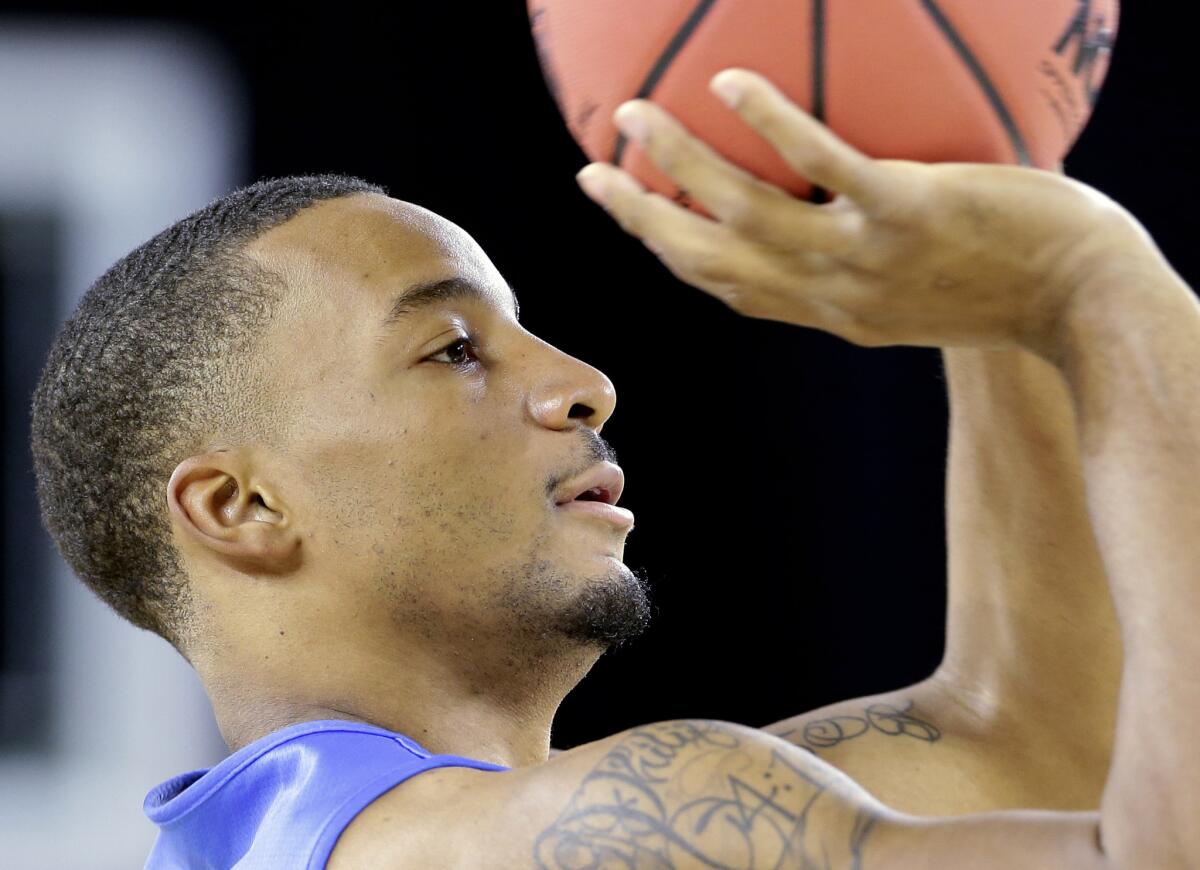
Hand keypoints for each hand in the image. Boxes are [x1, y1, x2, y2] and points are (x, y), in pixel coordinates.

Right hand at [575, 68, 1139, 358]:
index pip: (731, 287)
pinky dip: (770, 127)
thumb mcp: (924, 296)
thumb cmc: (1012, 290)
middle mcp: (831, 295)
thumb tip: (841, 218)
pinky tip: (729, 85)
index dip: (671, 254)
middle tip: (594, 171)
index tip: (632, 216)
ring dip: (681, 164)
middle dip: (643, 218)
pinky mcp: (907, 211)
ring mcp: (863, 257)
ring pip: (746, 213)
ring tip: (635, 114)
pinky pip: (824, 165)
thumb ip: (869, 268)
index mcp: (831, 313)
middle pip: (712, 260)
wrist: (1087, 304)